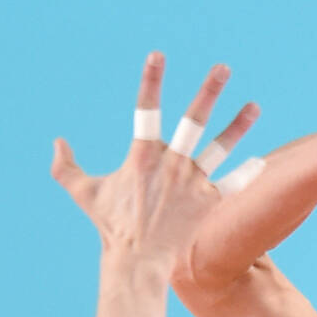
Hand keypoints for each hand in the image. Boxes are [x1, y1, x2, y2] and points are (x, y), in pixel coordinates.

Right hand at [51, 52, 258, 269]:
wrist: (136, 261)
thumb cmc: (110, 226)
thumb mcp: (83, 192)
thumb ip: (65, 166)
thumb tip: (56, 141)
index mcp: (143, 155)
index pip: (146, 109)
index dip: (151, 81)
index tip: (158, 55)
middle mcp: (171, 164)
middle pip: (194, 120)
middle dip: (210, 91)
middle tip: (224, 68)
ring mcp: (192, 183)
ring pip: (220, 148)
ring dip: (238, 126)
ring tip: (255, 107)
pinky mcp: (207, 203)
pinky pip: (232, 185)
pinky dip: (247, 174)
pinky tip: (260, 162)